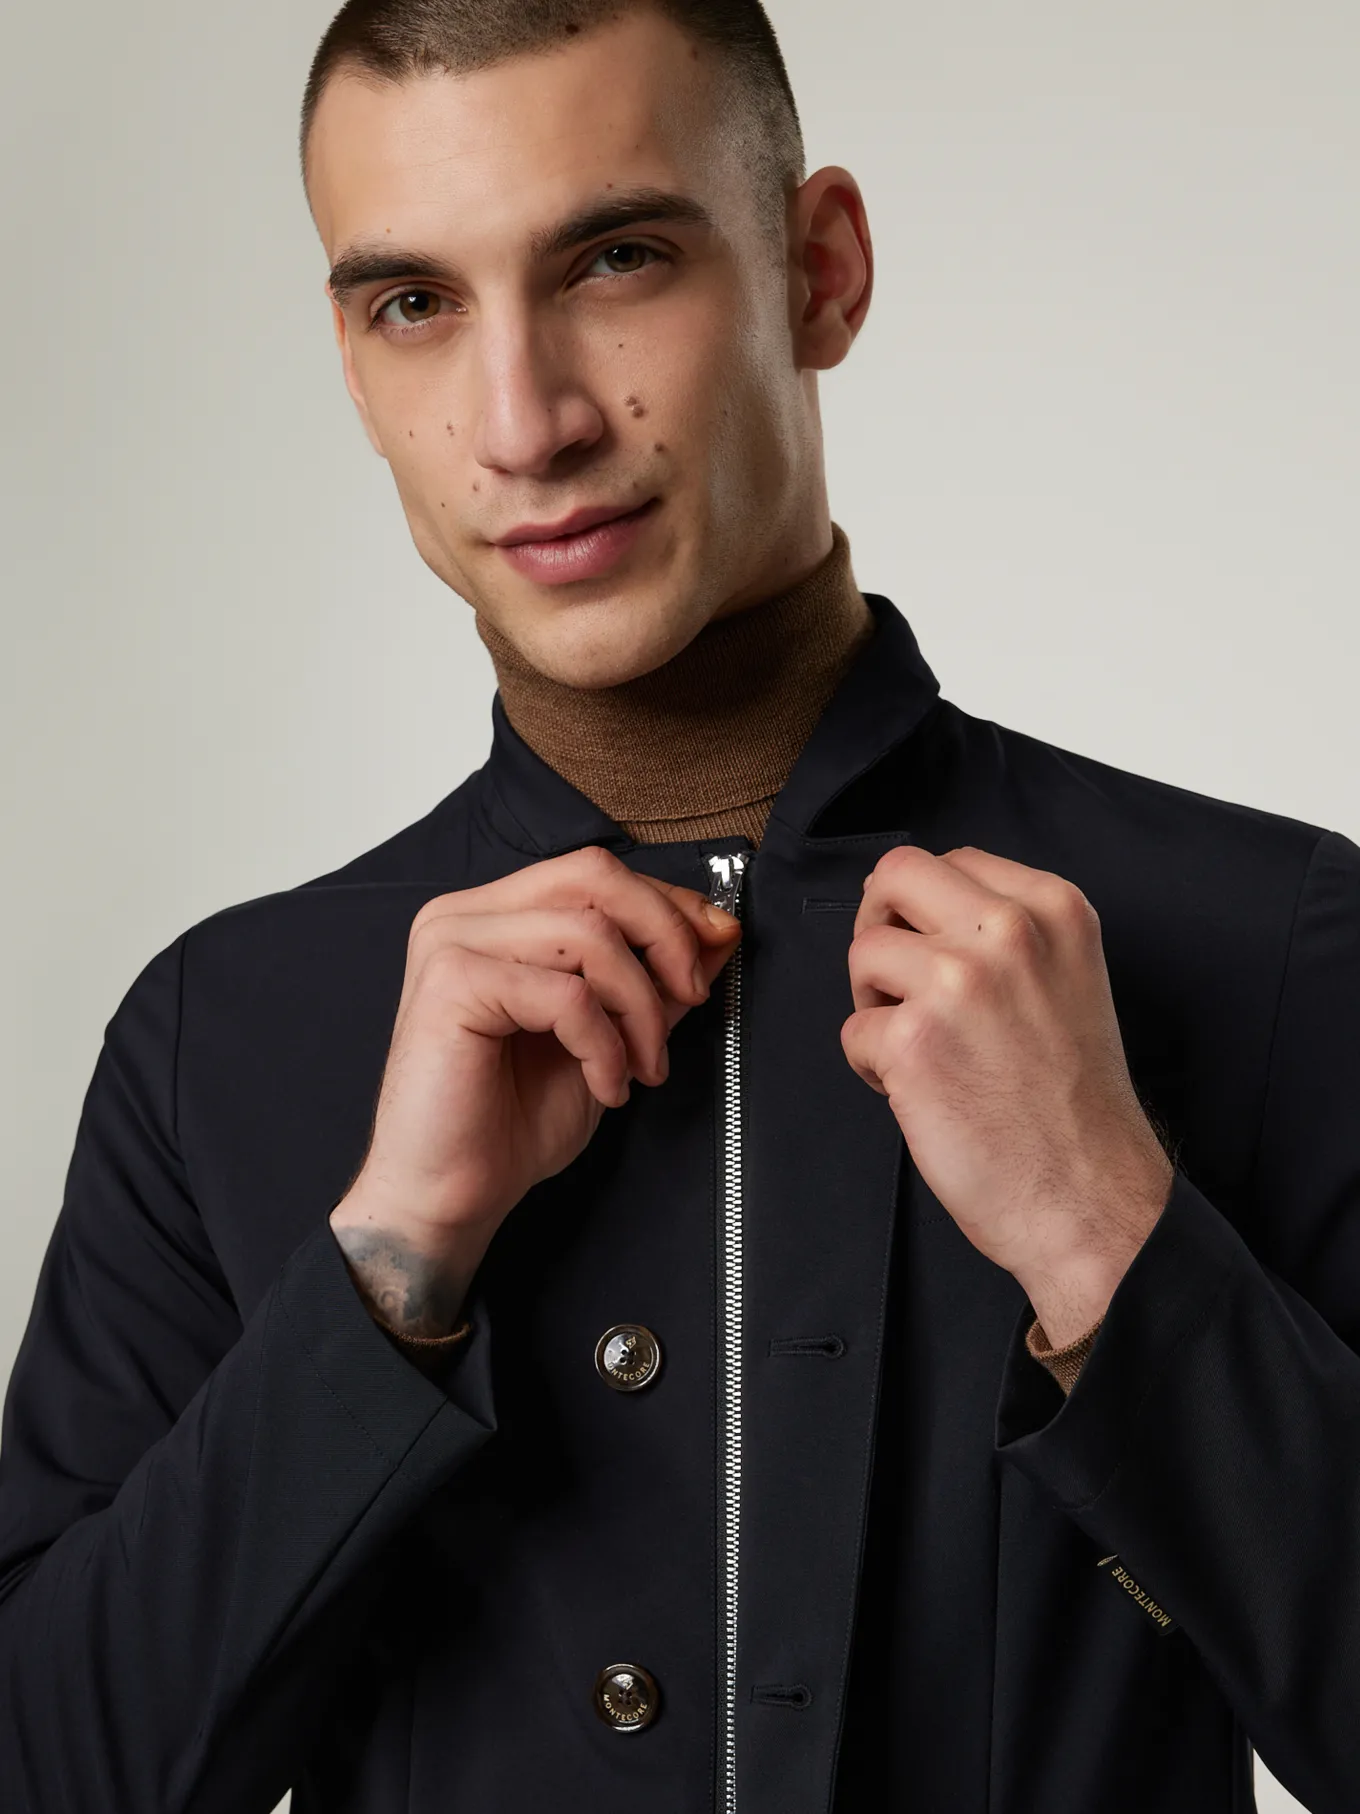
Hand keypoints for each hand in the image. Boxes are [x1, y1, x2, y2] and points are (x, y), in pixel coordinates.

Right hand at [330, 845, 740, 1332]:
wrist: (448, 1196)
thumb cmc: (511, 1124)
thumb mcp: (608, 1038)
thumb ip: (652, 981)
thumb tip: (717, 931)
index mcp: (495, 916)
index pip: (595, 873)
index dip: (668, 902)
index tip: (717, 942)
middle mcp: (464, 915)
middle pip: (594, 877)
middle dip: (665, 934)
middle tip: (692, 996)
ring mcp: (451, 943)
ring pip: (589, 934)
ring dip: (639, 1007)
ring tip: (643, 1066)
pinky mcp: (452, 985)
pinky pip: (566, 994)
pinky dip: (604, 1044)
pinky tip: (606, 1087)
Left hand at [840, 845, 1171, 1325]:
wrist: (1092, 1195)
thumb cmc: (1077, 1106)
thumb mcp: (1071, 978)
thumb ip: (1010, 934)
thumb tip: (925, 913)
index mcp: (1053, 909)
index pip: (951, 860)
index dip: (923, 908)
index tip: (930, 947)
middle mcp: (1007, 932)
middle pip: (894, 875)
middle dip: (880, 925)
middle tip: (895, 979)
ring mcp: (956, 981)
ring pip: (864, 952)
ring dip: (875, 1002)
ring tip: (920, 1048)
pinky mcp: (911, 1040)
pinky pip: (853, 1030)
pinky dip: (873, 1066)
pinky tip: (923, 1092)